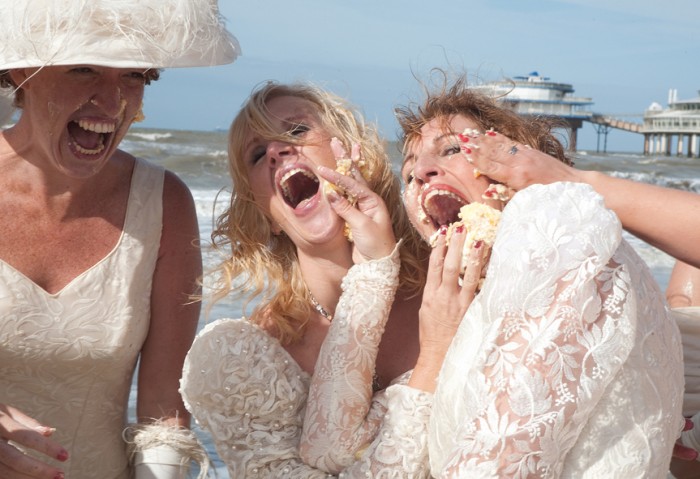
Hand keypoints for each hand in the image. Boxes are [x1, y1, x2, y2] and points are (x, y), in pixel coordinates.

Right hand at [0, 404, 67, 478]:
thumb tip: (51, 431)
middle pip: (16, 459)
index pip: (26, 437)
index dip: (47, 447)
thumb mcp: (6, 411)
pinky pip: (0, 475)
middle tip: (60, 475)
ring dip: (28, 478)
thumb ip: (27, 422)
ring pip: (5, 472)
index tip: (65, 456)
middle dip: (39, 470)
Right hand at [316, 140, 395, 263]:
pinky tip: (333, 177)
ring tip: (340, 149)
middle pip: (354, 176)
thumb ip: (345, 208)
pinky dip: (337, 186)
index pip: (352, 184)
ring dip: (342, 167)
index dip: (337, 176)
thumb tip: (330, 192)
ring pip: (349, 184)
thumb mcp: (361, 226)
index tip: (322, 170)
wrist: (377, 265)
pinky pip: (343, 198)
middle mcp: (367, 201)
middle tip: (337, 141)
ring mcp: (360, 208)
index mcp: (373, 201)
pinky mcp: (353, 217)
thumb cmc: (375, 245)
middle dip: (345, 159)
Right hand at [418, 225, 486, 355]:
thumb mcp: (426, 309)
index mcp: (430, 295)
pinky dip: (483, 277)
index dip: (438, 248)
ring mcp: (458, 304)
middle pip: (450, 266)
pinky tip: (490, 265)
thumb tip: (440, 275)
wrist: (439, 355)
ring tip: (478, 240)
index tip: (442, 233)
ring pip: (467, 276)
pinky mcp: (471, 312)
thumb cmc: (432, 333)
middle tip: (460, 228)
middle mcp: (444, 297)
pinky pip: (478, 291)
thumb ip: (434, 291)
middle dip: (455, 246)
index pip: (434, 266)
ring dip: (473, 257)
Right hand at [460, 130, 578, 190]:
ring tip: (470, 133)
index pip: (492, 166)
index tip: (464, 152)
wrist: (573, 183)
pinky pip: (511, 143)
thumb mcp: (527, 200)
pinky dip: (499, 137)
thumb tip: (487, 191)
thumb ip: (506, 195)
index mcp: (517, 177)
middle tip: (461, 138)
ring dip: (483, 139)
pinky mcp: (531, 151)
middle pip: (493, 152)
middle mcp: (520, 163)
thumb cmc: (549, 197)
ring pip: (500, 145)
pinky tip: (490, 132)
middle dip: (476, 145)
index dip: (477, 159)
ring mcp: (526, 154)